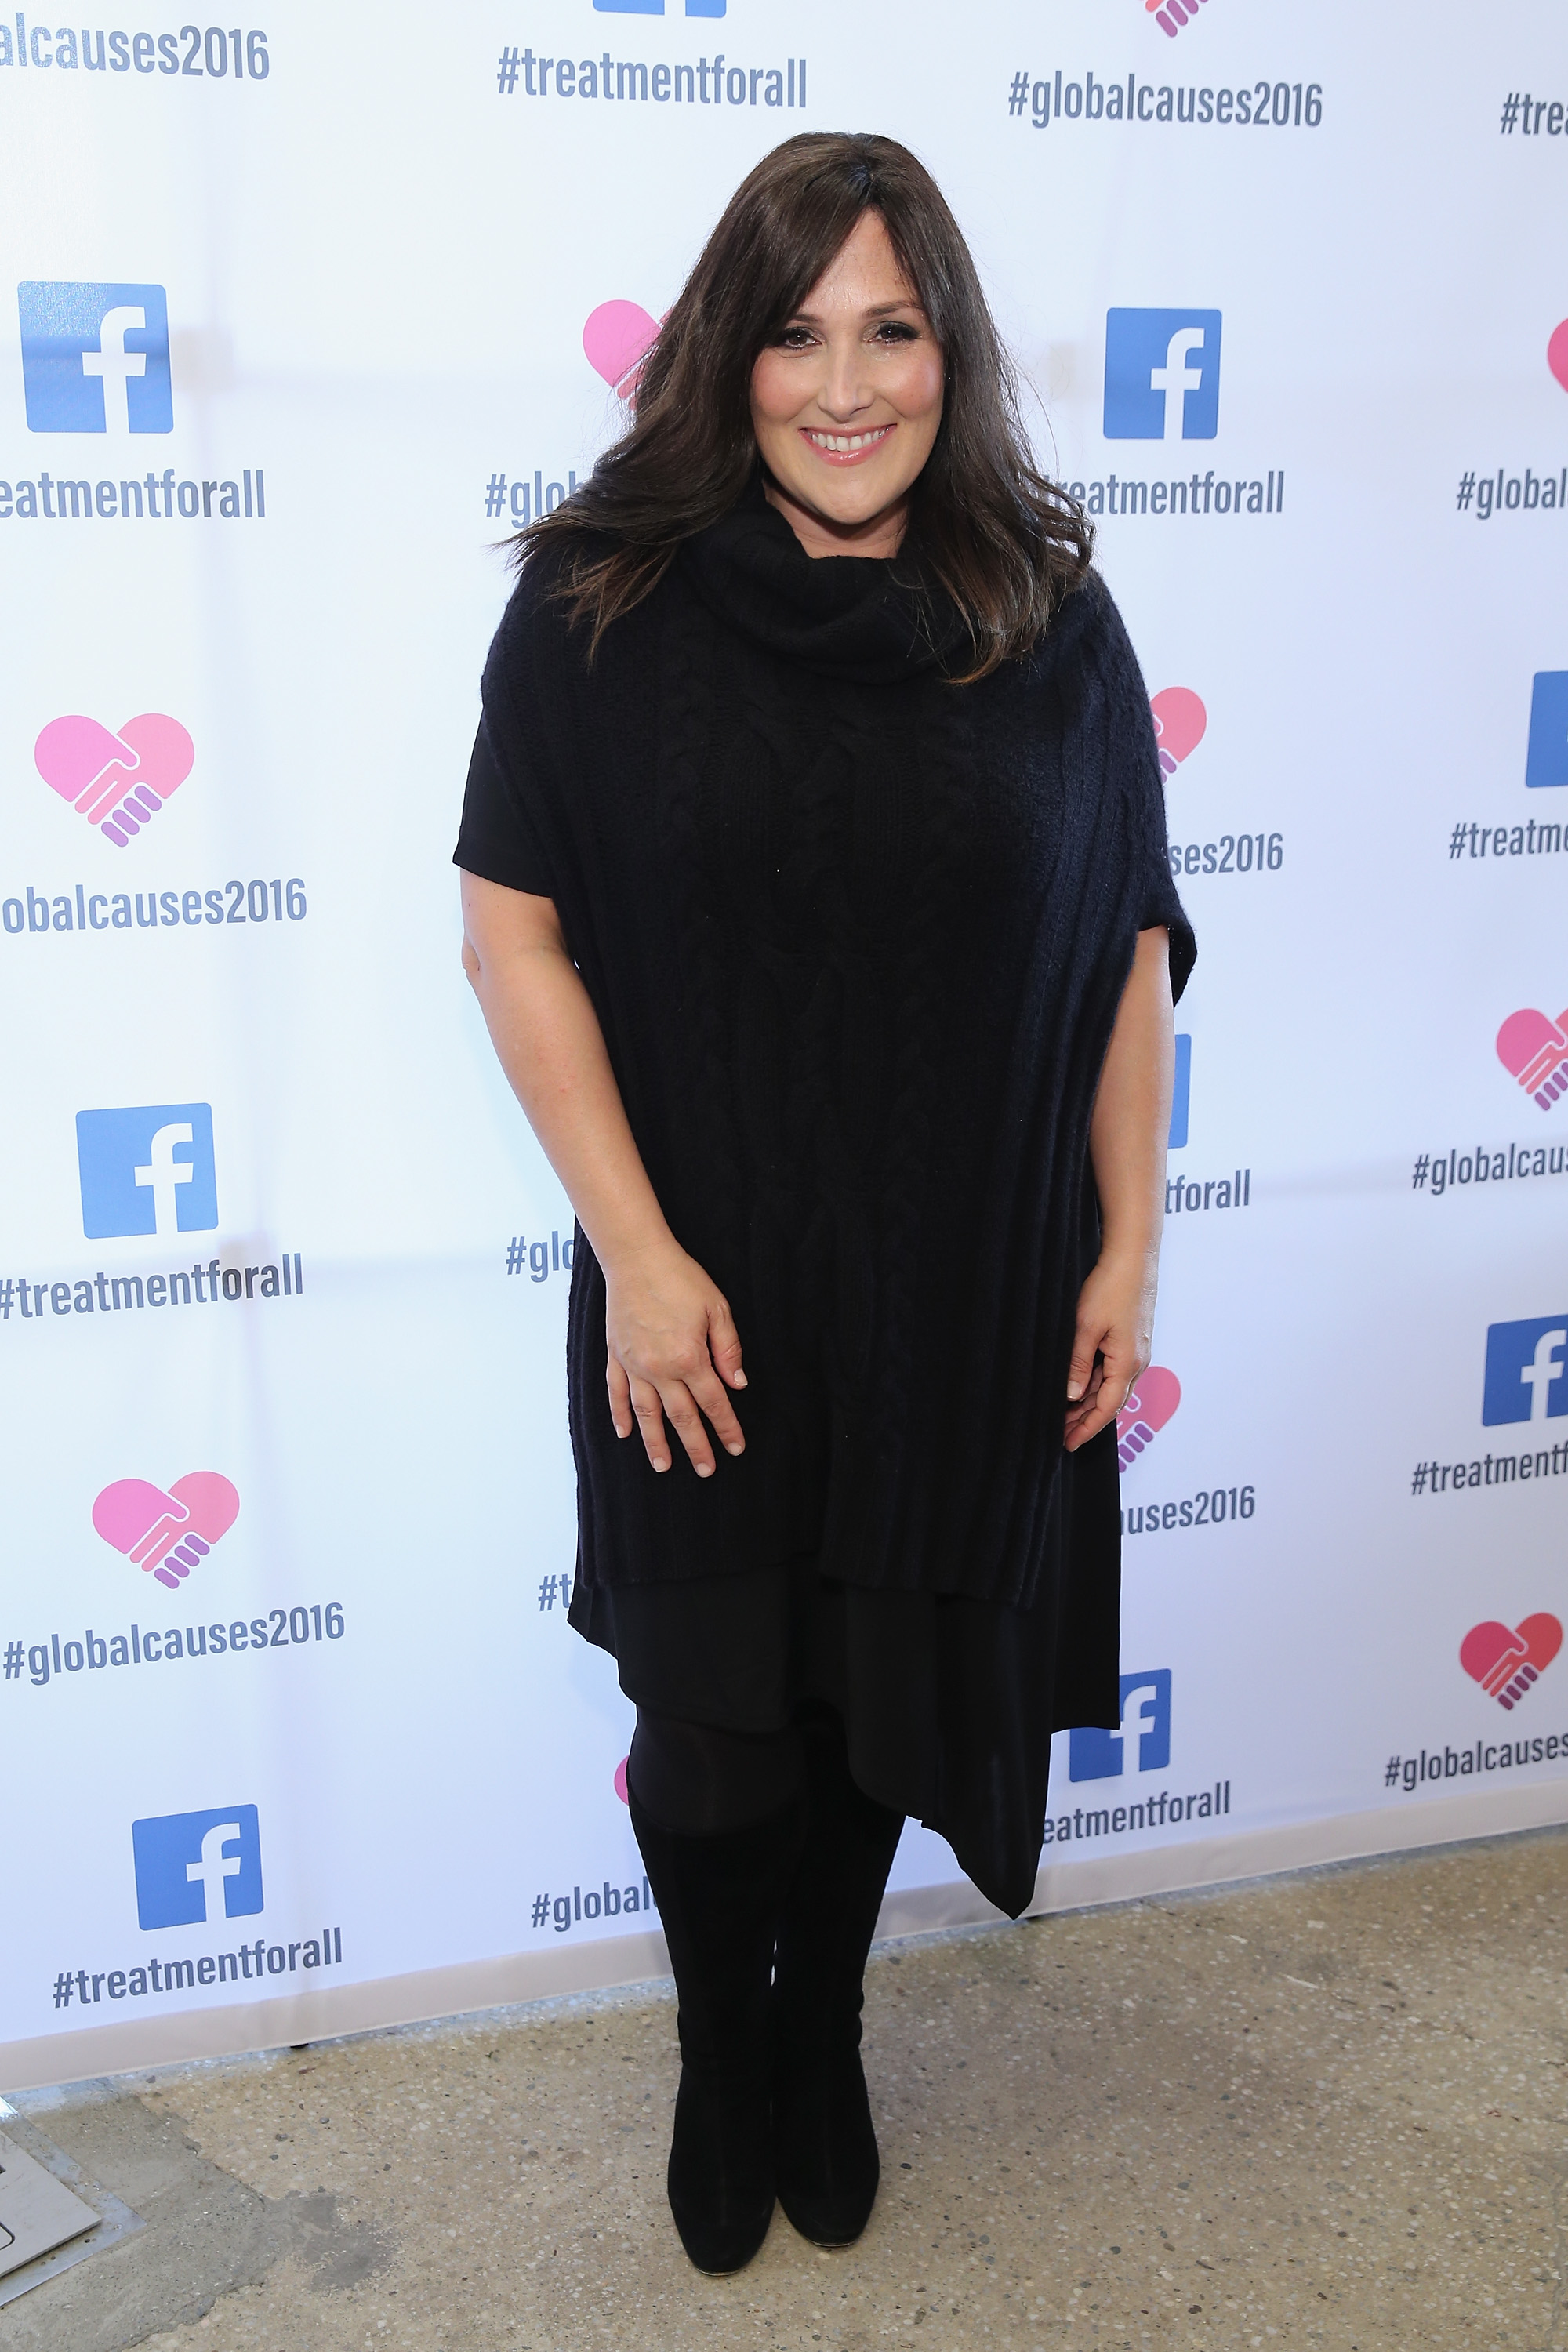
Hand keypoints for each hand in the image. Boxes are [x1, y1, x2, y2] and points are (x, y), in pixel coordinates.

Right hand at [604, 1240, 746, 1476]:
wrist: (637, 1257)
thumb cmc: (680, 1278)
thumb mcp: (717, 1309)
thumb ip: (728, 1349)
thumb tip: (738, 1383)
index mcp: (689, 1358)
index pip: (713, 1402)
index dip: (726, 1427)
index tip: (735, 1448)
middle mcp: (660, 1369)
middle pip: (681, 1417)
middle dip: (695, 1446)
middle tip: (706, 1470)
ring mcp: (634, 1365)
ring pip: (646, 1413)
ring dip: (655, 1442)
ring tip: (663, 1466)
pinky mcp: (616, 1355)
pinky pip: (616, 1392)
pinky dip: (620, 1415)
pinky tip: (625, 1433)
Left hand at [1063, 1252, 1156, 1453]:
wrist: (1132, 1259)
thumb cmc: (1111, 1288)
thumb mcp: (1086, 1327)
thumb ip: (1078, 1364)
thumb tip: (1072, 1396)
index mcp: (1127, 1363)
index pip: (1107, 1408)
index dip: (1087, 1428)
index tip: (1069, 1443)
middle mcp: (1136, 1362)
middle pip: (1110, 1401)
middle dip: (1085, 1419)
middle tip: (1060, 1433)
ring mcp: (1135, 1351)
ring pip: (1110, 1387)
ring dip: (1089, 1402)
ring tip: (1063, 1413)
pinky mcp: (1131, 1341)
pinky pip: (1112, 1371)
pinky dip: (1094, 1383)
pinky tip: (1077, 1386)